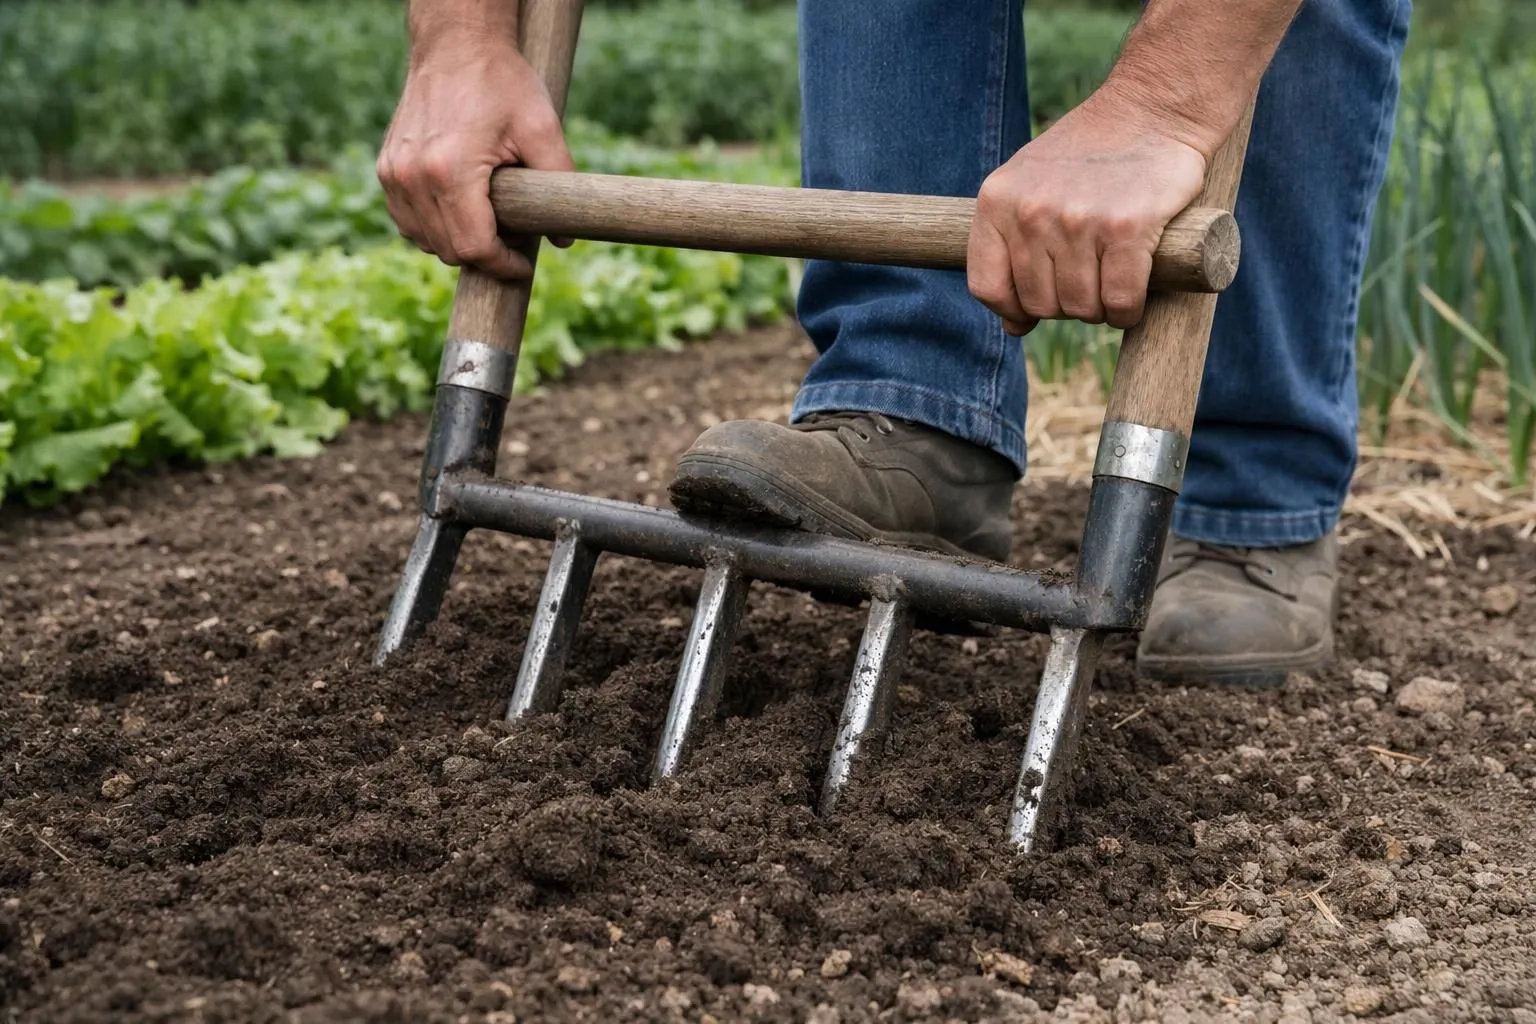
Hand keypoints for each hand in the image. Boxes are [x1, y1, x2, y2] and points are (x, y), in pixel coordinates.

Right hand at [378, 40, 572, 279]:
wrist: (455, 44)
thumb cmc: (501, 81)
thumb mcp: (542, 129)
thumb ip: (559, 183)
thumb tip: (565, 239)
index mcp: (449, 169)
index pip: (472, 247)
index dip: (502, 266)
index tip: (523, 265)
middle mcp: (412, 175)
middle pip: (447, 250)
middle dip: (484, 256)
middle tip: (513, 240)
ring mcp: (394, 172)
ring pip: (424, 240)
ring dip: (457, 243)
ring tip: (489, 222)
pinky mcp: (387, 167)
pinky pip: (407, 220)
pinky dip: (432, 227)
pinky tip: (460, 210)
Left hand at [966, 98, 1207, 334]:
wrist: (1152, 108)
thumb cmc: (1090, 155)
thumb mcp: (1030, 186)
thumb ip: (1012, 247)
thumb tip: (1013, 327)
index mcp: (997, 201)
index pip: (987, 287)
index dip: (1013, 308)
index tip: (1036, 305)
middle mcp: (1031, 212)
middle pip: (1039, 303)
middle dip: (1066, 305)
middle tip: (1090, 280)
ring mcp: (1077, 220)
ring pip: (1080, 307)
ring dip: (1100, 309)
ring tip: (1112, 282)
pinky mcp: (1126, 228)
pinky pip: (1120, 301)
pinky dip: (1128, 311)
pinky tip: (1133, 299)